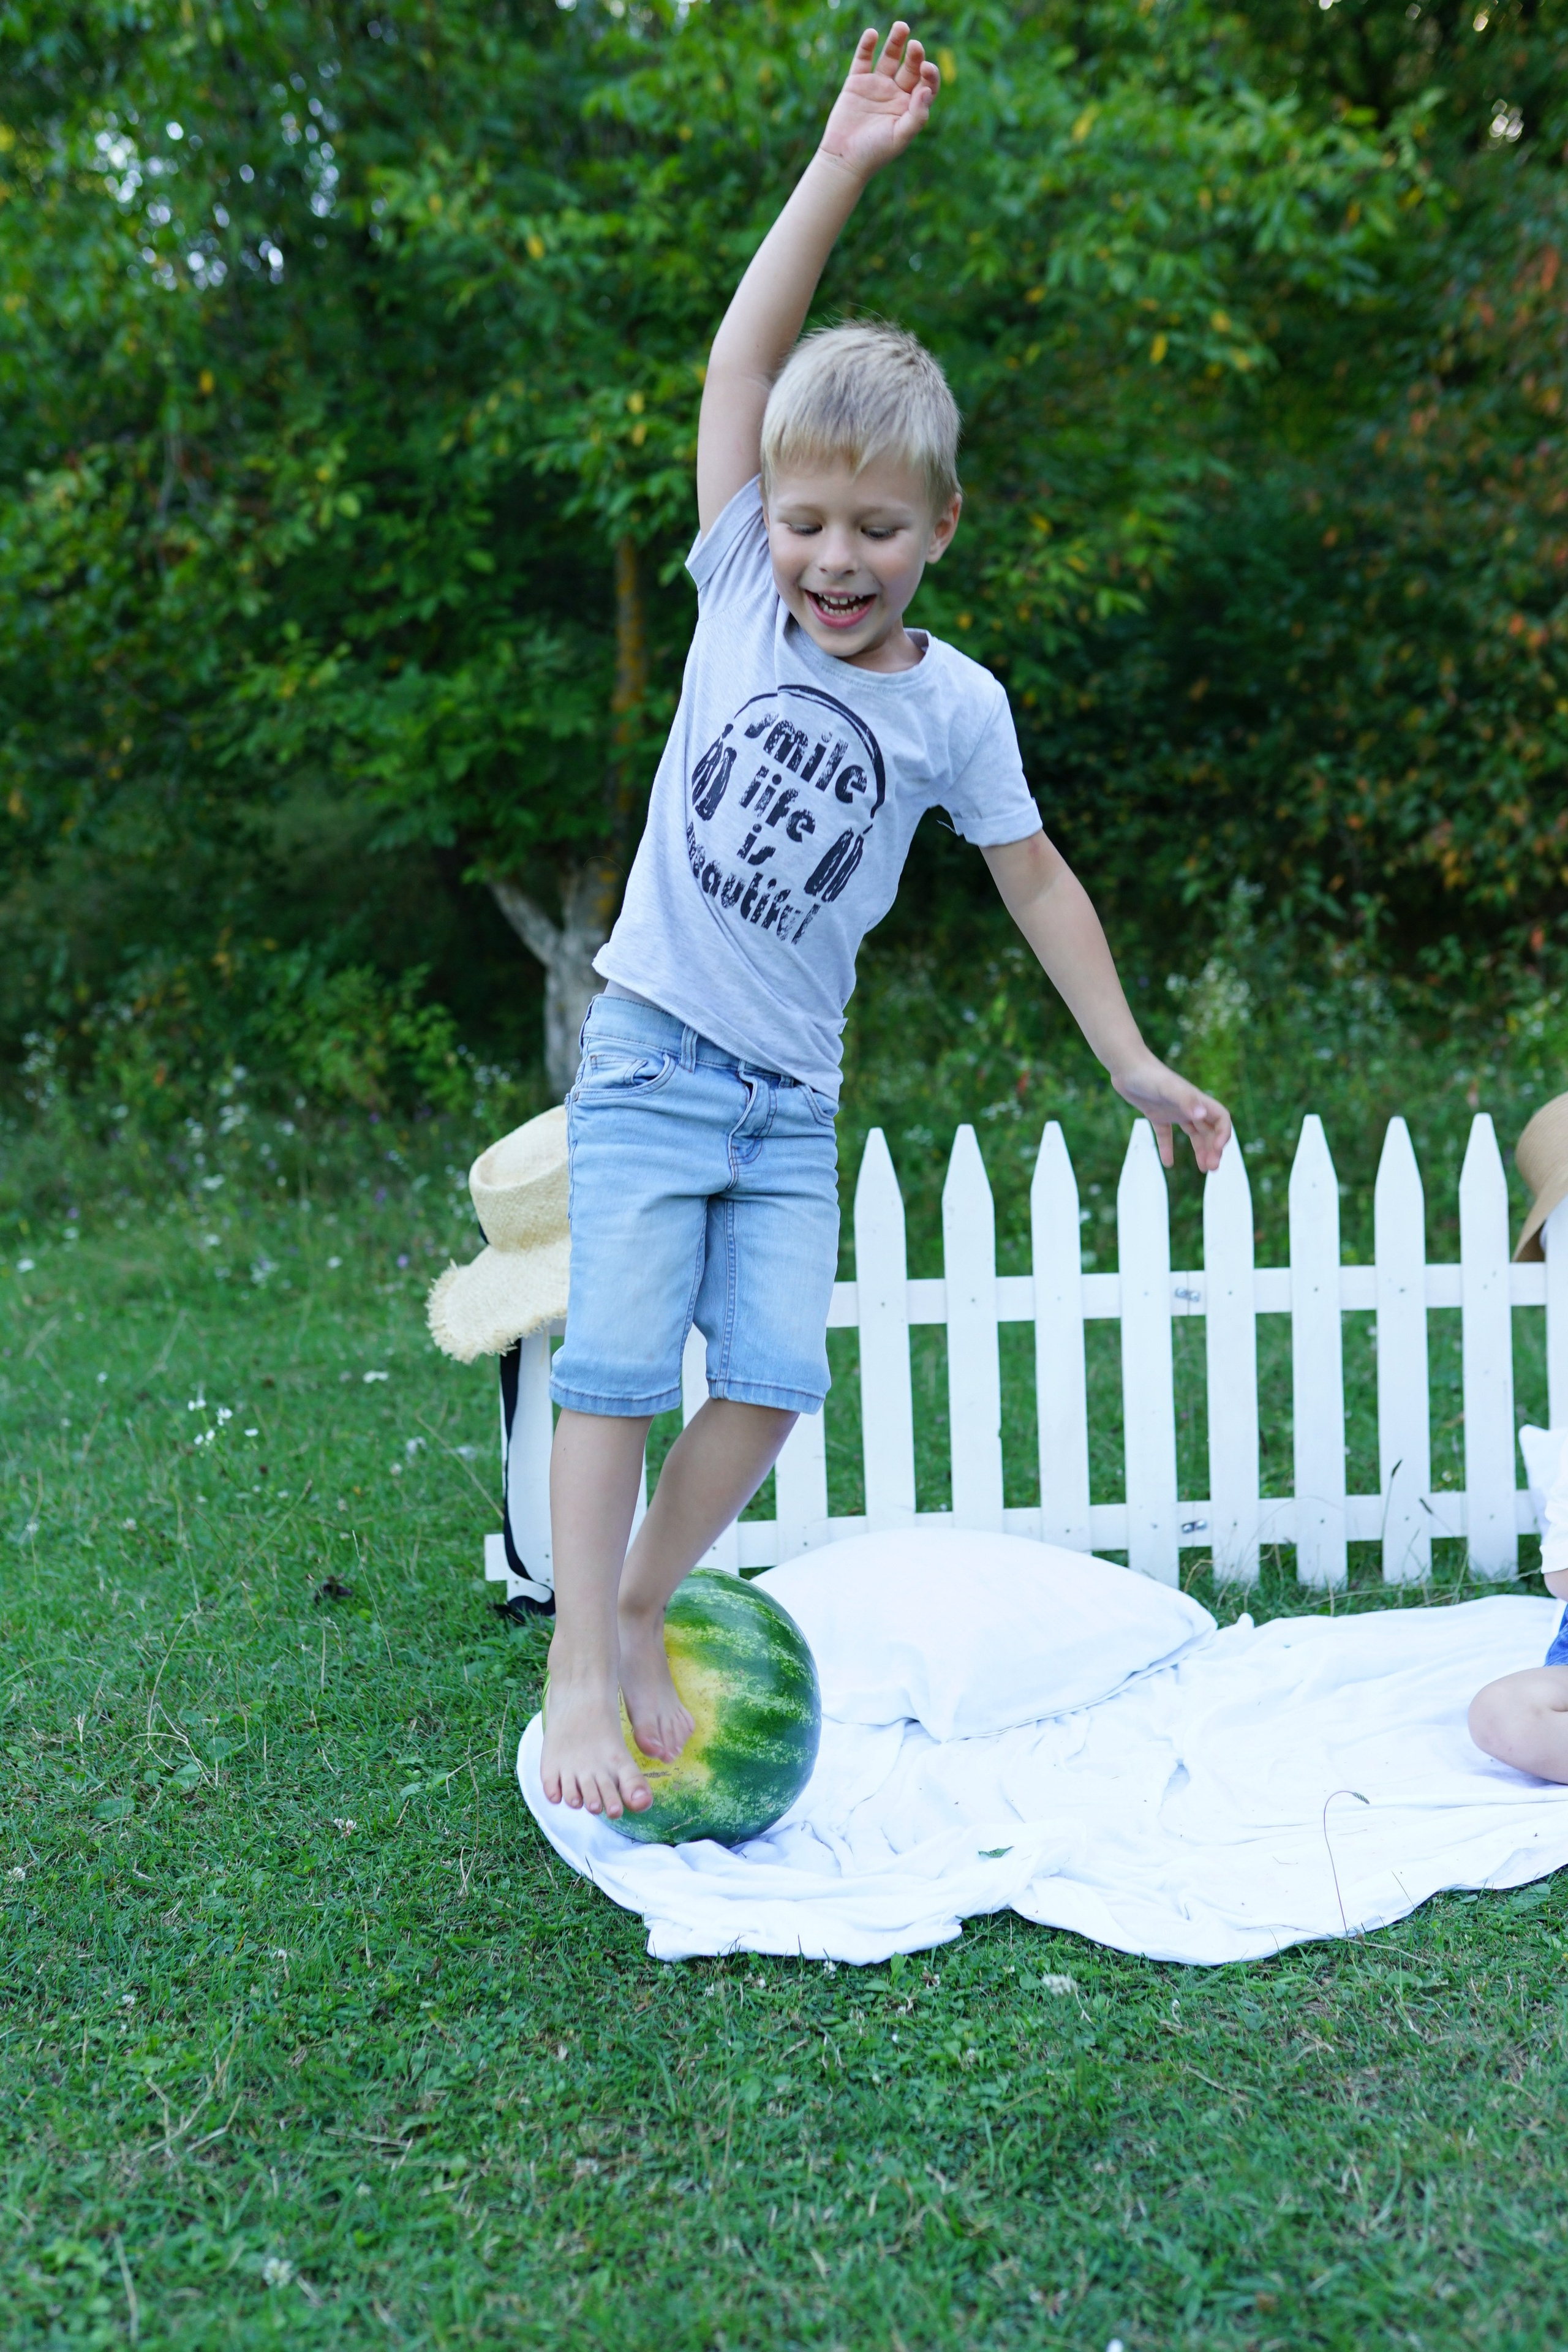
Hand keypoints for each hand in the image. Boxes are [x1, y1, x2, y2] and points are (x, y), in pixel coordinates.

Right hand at [819, 23, 939, 184]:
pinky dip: (867, 45)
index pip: (926, 83)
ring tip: (901, 26)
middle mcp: (896, 93)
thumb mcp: (900, 137)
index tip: (927, 68)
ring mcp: (876, 85)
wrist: (844, 159)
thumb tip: (927, 91)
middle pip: (910, 66)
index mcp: (911, 106)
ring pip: (889, 57)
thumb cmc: (875, 153)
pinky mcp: (857, 82)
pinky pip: (863, 59)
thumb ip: (917, 116)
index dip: (930, 74)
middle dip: (915, 55)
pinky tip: (872, 34)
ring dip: (896, 41)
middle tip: (915, 46)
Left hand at [1111, 1055, 1232, 1174]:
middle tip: (1212, 1168)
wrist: (1125, 1066)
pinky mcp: (1156, 1114)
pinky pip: (1166, 1135)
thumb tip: (1203, 1115)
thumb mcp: (1167, 1088)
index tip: (1218, 1150)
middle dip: (1214, 1149)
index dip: (1224, 1134)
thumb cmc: (1148, 1075)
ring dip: (1200, 1150)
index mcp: (1196, 1100)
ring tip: (1203, 1168)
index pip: (1221, 1119)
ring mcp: (1173, 1110)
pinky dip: (1167, 1148)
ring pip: (1193, 1133)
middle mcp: (1188, 1106)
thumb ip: (1186, 1100)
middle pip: (1209, 1130)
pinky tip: (1168, 1164)